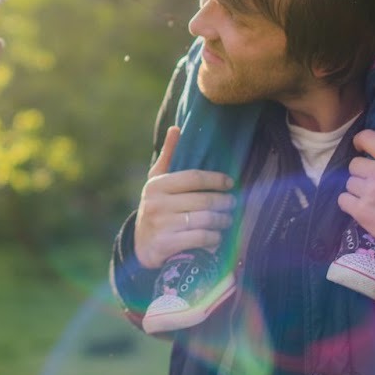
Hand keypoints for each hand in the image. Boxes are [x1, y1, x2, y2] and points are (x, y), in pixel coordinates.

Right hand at [134, 126, 236, 268]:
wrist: (140, 245)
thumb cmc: (156, 207)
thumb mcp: (157, 182)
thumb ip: (168, 156)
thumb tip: (176, 128)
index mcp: (156, 185)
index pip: (192, 178)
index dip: (215, 179)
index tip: (230, 182)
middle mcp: (157, 204)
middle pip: (202, 200)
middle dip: (223, 202)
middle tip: (233, 203)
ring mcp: (161, 225)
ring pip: (204, 220)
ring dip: (222, 220)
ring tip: (228, 220)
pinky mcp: (166, 245)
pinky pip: (200, 238)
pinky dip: (213, 238)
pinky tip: (217, 236)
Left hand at [338, 130, 374, 271]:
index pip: (366, 138)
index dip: (361, 142)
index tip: (361, 148)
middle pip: (355, 165)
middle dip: (362, 172)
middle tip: (372, 181)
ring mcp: (369, 192)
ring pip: (349, 183)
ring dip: (358, 189)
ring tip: (370, 197)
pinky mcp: (361, 211)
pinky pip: (343, 200)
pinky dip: (349, 203)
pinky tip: (361, 208)